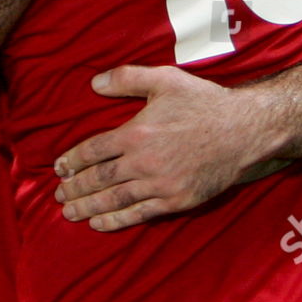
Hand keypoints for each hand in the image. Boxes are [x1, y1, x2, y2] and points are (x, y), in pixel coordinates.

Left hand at [52, 66, 286, 230]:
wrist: (243, 131)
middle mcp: (143, 162)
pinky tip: (98, 223)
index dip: (72, 161)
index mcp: (136, 133)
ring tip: (69, 213)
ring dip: (88, 207)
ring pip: (114, 199)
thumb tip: (94, 83)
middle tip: (58, 195)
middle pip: (99, 179)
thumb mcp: (164, 80)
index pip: (93, 150)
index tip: (59, 169)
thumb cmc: (203, 102)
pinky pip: (139, 214)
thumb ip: (127, 78)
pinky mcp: (175, 201)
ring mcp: (159, 185)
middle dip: (75, 188)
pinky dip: (115, 220)